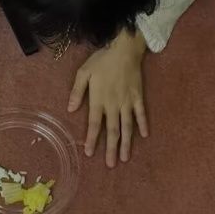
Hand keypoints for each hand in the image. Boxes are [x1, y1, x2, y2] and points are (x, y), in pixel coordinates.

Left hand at [68, 29, 148, 167]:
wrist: (123, 49)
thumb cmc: (101, 61)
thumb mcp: (83, 73)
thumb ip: (77, 92)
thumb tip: (70, 109)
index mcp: (98, 100)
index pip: (94, 124)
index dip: (92, 139)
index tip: (90, 153)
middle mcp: (113, 104)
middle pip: (112, 130)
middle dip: (111, 148)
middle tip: (111, 165)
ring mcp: (127, 102)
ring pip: (127, 126)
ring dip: (126, 143)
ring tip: (125, 158)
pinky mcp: (138, 96)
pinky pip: (141, 113)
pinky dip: (143, 124)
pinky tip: (144, 136)